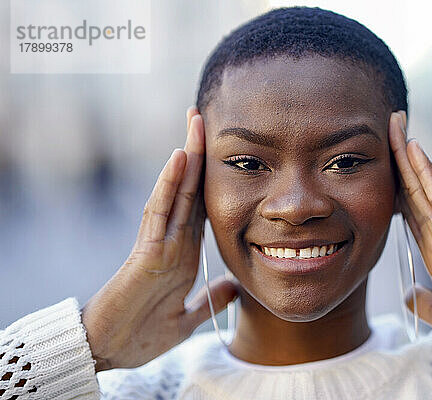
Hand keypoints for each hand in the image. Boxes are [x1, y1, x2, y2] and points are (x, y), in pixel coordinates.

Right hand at [81, 107, 238, 371]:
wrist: (111, 354)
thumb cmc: (142, 335)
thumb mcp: (187, 317)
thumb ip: (209, 300)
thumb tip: (234, 288)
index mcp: (184, 252)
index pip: (202, 206)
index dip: (215, 178)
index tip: (228, 152)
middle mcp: (173, 240)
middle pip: (191, 189)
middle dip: (200, 153)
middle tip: (207, 116)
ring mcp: (160, 242)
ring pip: (175, 191)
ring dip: (187, 156)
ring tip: (196, 121)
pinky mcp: (147, 252)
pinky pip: (160, 211)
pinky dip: (169, 184)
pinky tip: (179, 158)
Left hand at [388, 112, 431, 373]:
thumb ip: (425, 304)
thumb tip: (409, 295)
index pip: (409, 213)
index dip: (393, 188)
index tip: (377, 166)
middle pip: (413, 191)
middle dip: (397, 160)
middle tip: (386, 126)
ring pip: (424, 186)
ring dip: (407, 156)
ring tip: (395, 124)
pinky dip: (426, 174)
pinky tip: (414, 149)